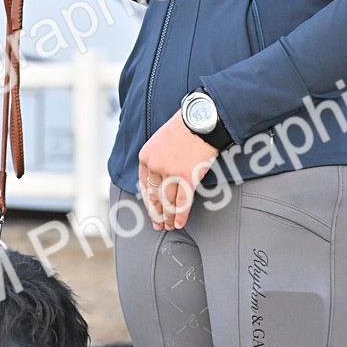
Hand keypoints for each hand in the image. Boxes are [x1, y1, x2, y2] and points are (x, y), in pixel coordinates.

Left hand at [139, 112, 218, 230]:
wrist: (201, 119)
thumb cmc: (185, 127)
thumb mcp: (161, 140)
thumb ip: (157, 159)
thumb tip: (161, 179)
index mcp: (145, 157)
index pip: (144, 186)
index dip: (148, 202)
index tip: (151, 211)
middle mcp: (154, 167)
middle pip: (154, 197)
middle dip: (156, 214)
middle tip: (157, 225)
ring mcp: (170, 173)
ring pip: (167, 202)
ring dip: (168, 218)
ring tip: (168, 227)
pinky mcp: (186, 177)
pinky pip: (182, 202)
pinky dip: (180, 216)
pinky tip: (178, 224)